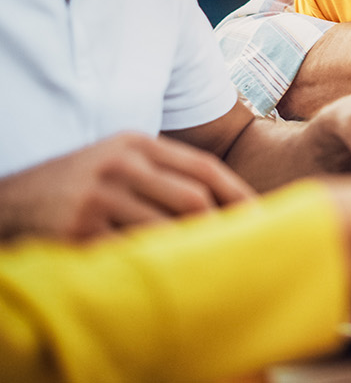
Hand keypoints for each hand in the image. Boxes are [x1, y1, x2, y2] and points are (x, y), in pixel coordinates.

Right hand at [0, 133, 254, 240]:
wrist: (11, 201)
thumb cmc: (80, 184)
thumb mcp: (119, 161)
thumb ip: (165, 173)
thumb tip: (223, 202)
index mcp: (136, 144)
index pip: (204, 167)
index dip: (237, 194)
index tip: (260, 217)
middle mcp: (120, 164)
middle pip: (193, 199)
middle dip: (220, 227)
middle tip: (237, 249)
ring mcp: (99, 197)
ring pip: (167, 229)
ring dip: (189, 250)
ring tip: (204, 265)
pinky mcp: (81, 229)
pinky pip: (133, 252)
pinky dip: (153, 264)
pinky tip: (161, 273)